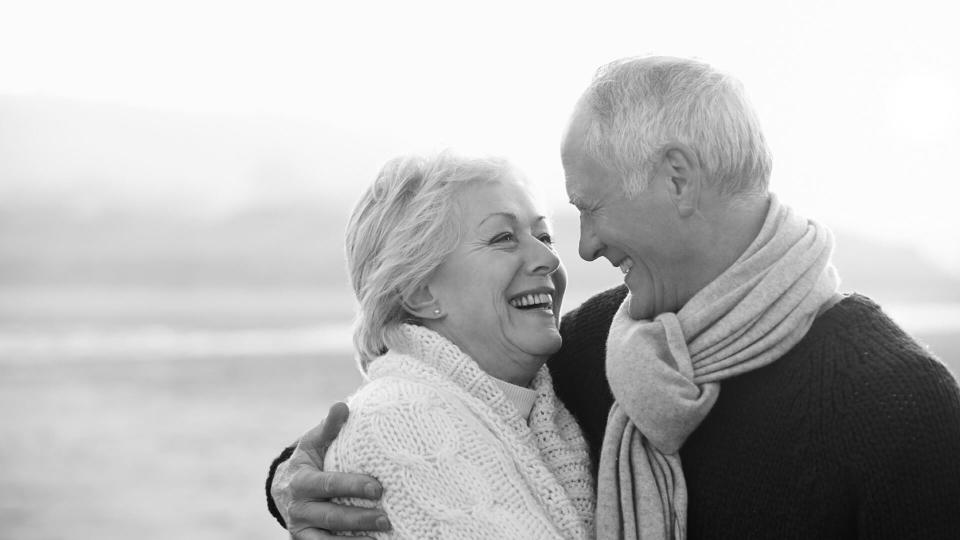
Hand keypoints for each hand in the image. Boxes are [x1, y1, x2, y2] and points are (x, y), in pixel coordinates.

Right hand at [272, 402, 390, 538]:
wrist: (283, 489)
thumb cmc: (308, 460)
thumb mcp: (312, 442)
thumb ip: (328, 427)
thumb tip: (343, 405)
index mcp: (301, 481)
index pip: (329, 485)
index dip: (353, 486)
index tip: (378, 488)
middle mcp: (299, 508)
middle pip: (331, 517)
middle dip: (359, 519)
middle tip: (387, 518)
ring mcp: (301, 529)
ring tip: (383, 538)